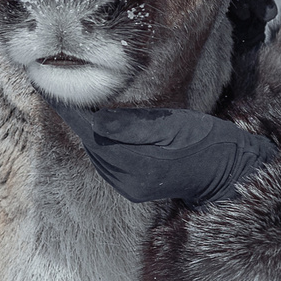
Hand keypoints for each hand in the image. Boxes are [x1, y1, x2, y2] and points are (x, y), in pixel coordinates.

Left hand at [49, 101, 280, 205]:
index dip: (72, 114)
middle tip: (57, 92)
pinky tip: (95, 128)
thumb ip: (134, 125)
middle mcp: (130, 182)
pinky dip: (98, 145)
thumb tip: (96, 122)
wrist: (226, 170)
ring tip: (71, 107)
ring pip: (96, 156)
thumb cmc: (206, 141)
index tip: (55, 92)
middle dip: (75, 121)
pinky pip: (106, 164)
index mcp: (139, 164)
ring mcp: (131, 188)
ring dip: (85, 132)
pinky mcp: (133, 189)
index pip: (94, 135)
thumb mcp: (174, 125)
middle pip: (91, 147)